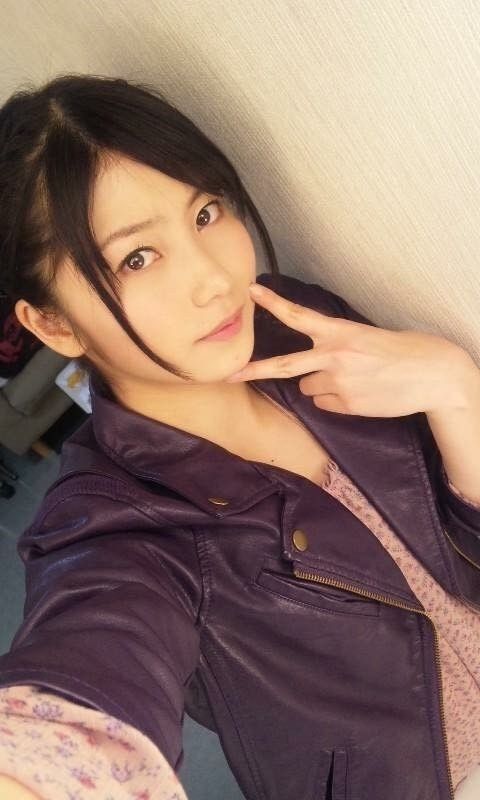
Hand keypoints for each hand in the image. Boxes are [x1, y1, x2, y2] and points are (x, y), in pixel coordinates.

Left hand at [225, 282, 469, 417]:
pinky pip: (326, 405)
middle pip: (285, 365)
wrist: (432, 375)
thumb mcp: (366, 339)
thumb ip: (336, 348)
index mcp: (340, 332)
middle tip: (230, 375)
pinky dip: (335, 401)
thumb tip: (314, 372)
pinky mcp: (347, 405)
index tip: (252, 291)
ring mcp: (339, 383)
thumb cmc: (401, 352)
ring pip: (308, 390)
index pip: (299, 316)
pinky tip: (359, 394)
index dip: (273, 304)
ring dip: (319, 387)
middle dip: (255, 370)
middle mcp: (334, 356)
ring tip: (351, 381)